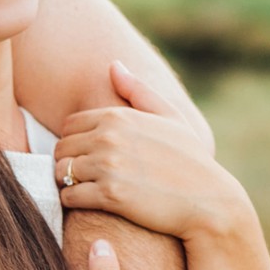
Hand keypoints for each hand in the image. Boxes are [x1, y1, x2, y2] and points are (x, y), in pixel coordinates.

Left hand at [56, 63, 253, 244]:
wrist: (209, 202)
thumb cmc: (191, 159)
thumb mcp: (170, 117)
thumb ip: (138, 91)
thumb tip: (113, 65)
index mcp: (118, 116)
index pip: (69, 125)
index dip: (75, 141)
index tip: (89, 155)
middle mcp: (109, 138)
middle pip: (61, 148)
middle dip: (68, 162)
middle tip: (85, 176)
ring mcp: (108, 166)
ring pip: (60, 172)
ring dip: (67, 182)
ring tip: (85, 189)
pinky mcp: (109, 196)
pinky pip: (69, 196)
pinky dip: (72, 201)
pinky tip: (89, 203)